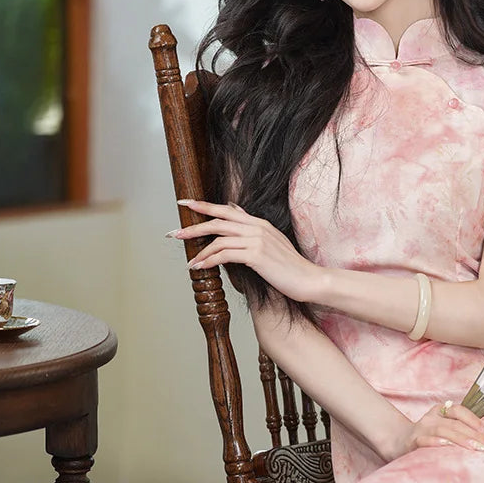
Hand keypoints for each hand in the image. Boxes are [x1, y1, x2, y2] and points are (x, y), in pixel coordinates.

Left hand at [167, 200, 322, 303]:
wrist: (309, 279)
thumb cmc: (290, 266)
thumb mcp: (272, 241)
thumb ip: (252, 228)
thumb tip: (234, 211)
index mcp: (259, 223)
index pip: (226, 209)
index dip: (203, 205)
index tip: (184, 203)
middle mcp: (257, 227)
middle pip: (218, 221)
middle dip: (193, 227)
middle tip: (174, 233)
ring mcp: (257, 240)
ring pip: (218, 239)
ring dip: (199, 251)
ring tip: (188, 261)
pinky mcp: (256, 255)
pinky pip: (225, 255)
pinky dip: (209, 261)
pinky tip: (200, 267)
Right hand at [388, 400, 483, 459]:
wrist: (398, 442)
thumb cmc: (428, 438)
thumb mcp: (444, 430)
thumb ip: (460, 431)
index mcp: (441, 411)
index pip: (460, 411)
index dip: (476, 422)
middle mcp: (432, 417)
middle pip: (456, 423)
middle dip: (475, 436)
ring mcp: (421, 428)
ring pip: (443, 430)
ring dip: (461, 439)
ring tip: (476, 448)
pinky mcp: (412, 441)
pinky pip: (424, 440)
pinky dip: (435, 442)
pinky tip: (446, 445)